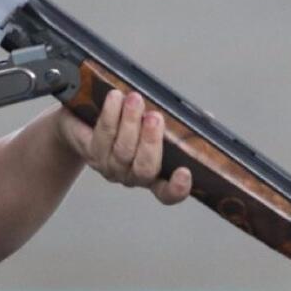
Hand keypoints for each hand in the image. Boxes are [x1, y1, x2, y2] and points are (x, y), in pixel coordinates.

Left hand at [56, 89, 192, 204]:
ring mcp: (110, 167)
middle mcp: (131, 175)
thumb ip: (180, 123)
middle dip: (151, 142)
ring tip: (134, 99)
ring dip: (129, 123)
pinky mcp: (91, 152)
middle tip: (155, 117)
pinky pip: (102, 136)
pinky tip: (114, 98)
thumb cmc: (128, 123)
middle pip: (144, 169)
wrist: (84, 120)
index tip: (184, 172)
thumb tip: (206, 117)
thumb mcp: (156, 122)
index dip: (176, 188)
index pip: (166, 192)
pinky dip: (110, 115)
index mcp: (153, 174)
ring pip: (122, 151)